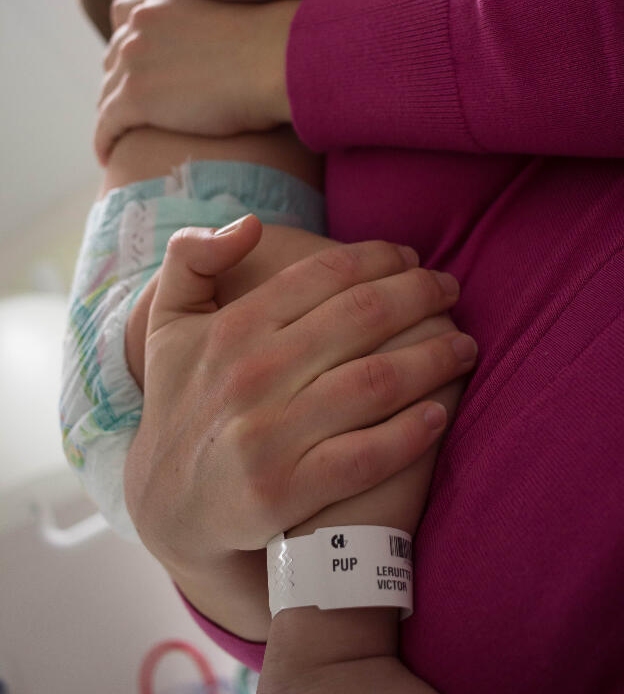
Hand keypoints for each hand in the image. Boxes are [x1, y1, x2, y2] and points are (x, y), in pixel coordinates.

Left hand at [95, 0, 298, 163]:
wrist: (276, 61)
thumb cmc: (273, 47)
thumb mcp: (230, 18)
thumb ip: (208, 26)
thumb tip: (222, 52)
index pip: (123, 16)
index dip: (126, 42)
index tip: (135, 64)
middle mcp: (141, 23)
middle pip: (114, 57)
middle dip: (121, 81)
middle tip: (134, 109)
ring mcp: (134, 59)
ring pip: (108, 92)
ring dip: (113, 114)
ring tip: (122, 136)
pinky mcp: (136, 97)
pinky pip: (107, 123)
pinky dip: (104, 140)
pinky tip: (108, 156)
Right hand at [124, 215, 474, 580]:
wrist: (169, 504)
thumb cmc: (183, 401)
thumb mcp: (167, 324)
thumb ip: (191, 259)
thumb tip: (251, 224)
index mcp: (231, 328)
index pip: (325, 274)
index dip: (379, 257)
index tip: (411, 257)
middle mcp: (250, 376)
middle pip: (362, 316)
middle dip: (421, 294)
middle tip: (451, 289)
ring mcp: (268, 436)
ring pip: (378, 380)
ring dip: (435, 356)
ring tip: (466, 345)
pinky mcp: (286, 492)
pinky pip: (368, 455)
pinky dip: (412, 431)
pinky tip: (441, 413)